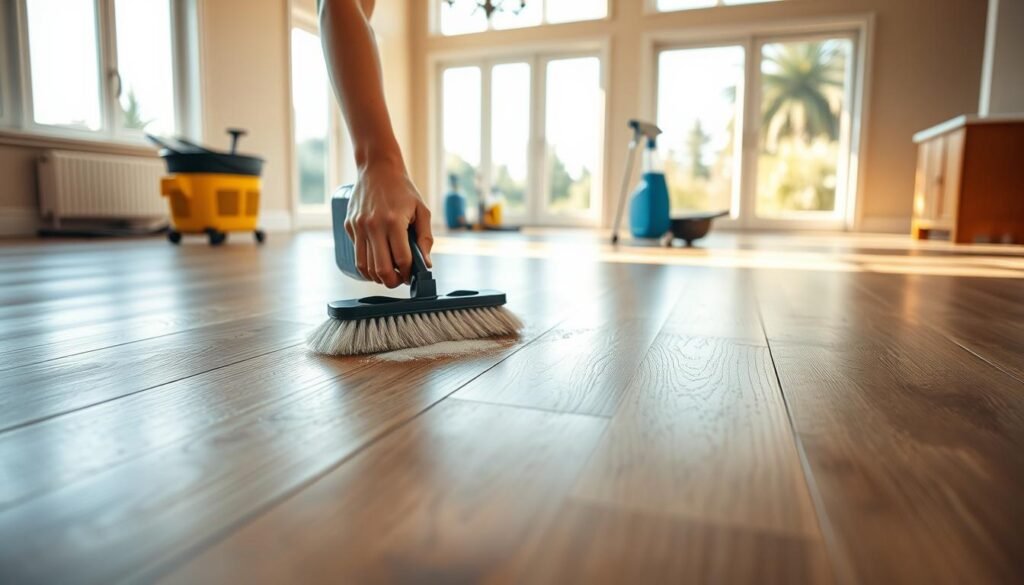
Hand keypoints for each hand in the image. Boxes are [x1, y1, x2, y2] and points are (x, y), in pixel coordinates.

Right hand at [344, 160, 432, 287]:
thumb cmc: (402, 188)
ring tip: (388, 273)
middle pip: (380, 269)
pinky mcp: (349, 225)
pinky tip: (377, 259)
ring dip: (377, 276)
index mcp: (394, 222)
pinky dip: (366, 263)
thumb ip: (425, 238)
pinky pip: (357, 253)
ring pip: (364, 266)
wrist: (377, 167)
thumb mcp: (421, 210)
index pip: (401, 260)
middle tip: (399, 280)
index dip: (408, 273)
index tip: (411, 275)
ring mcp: (359, 226)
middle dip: (392, 281)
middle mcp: (373, 226)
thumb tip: (426, 264)